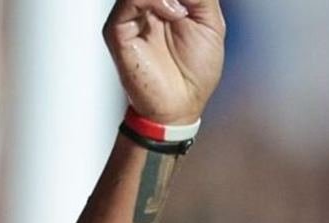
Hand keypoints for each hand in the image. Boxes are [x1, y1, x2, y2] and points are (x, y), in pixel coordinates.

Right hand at [103, 0, 224, 124]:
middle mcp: (143, 5)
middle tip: (189, 4)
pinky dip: (155, 0)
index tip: (193, 2)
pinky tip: (176, 14)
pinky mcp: (118, 30)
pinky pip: (129, 1)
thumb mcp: (210, 24)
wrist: (182, 106)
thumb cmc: (195, 71)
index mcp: (164, 2)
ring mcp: (129, 15)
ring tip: (184, 10)